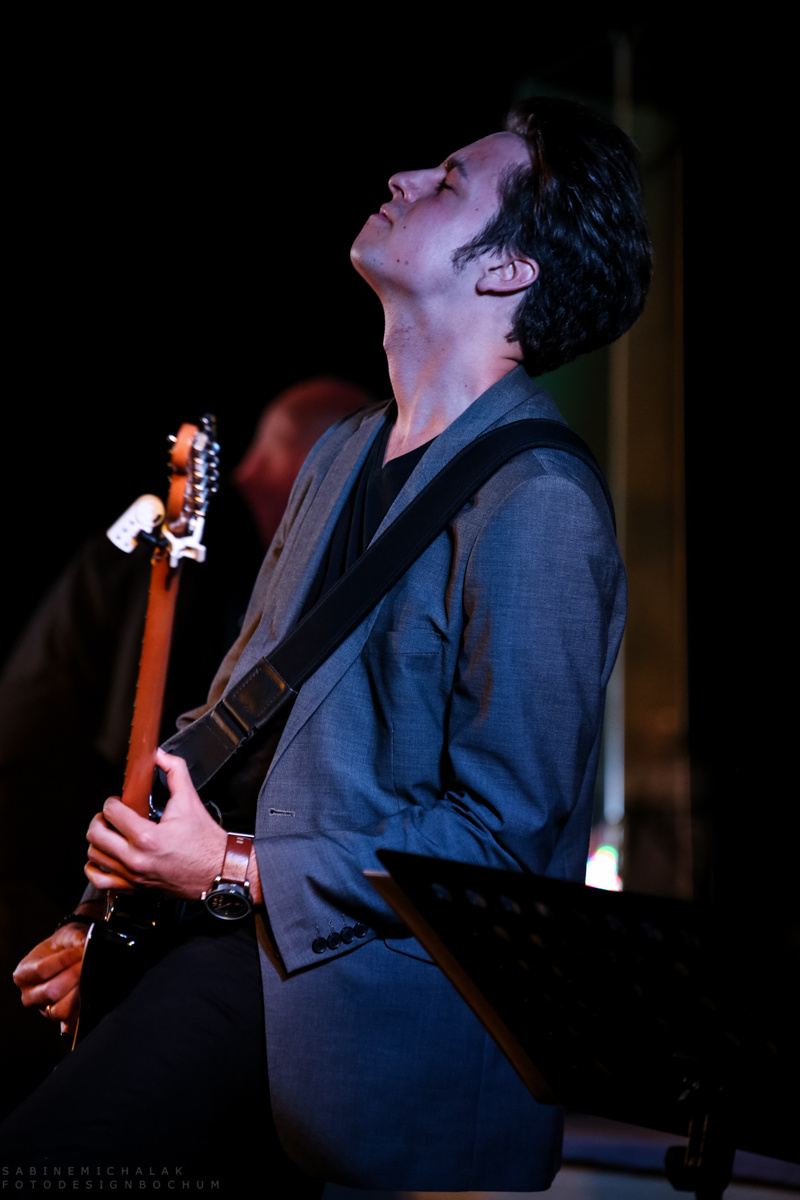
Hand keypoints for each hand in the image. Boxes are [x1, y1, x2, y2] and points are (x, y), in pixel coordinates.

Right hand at [13, 921, 91, 1036]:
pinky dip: (82, 1008)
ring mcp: (44, 1010)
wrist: (70, 957)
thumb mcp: (67, 934)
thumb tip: (85, 943)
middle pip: (51, 992)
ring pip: (61, 1010)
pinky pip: (72, 1020)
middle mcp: (30, 995)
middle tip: (89, 962)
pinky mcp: (61, 1019)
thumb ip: (75, 937)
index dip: (64, 960)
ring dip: (80, 992)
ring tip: (91, 974)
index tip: (82, 949)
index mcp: (24, 974)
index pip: (42, 970)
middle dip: (74, 976)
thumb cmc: (64, 946)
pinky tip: (91, 993)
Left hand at [85, 749, 227, 900]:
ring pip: (94, 856)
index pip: (111, 812)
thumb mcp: (190, 800)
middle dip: (100, 819)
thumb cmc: (206, 842)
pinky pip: (101, 880)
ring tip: (111, 833)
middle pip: (95, 835)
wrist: (217, 871)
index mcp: (147, 836)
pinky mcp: (135, 887)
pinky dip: (96, 867)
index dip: (113, 801)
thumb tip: (161, 755)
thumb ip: (175, 771)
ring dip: (99, 841)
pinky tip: (106, 856)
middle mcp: (136, 858)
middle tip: (112, 815)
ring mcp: (133, 875)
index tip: (120, 801)